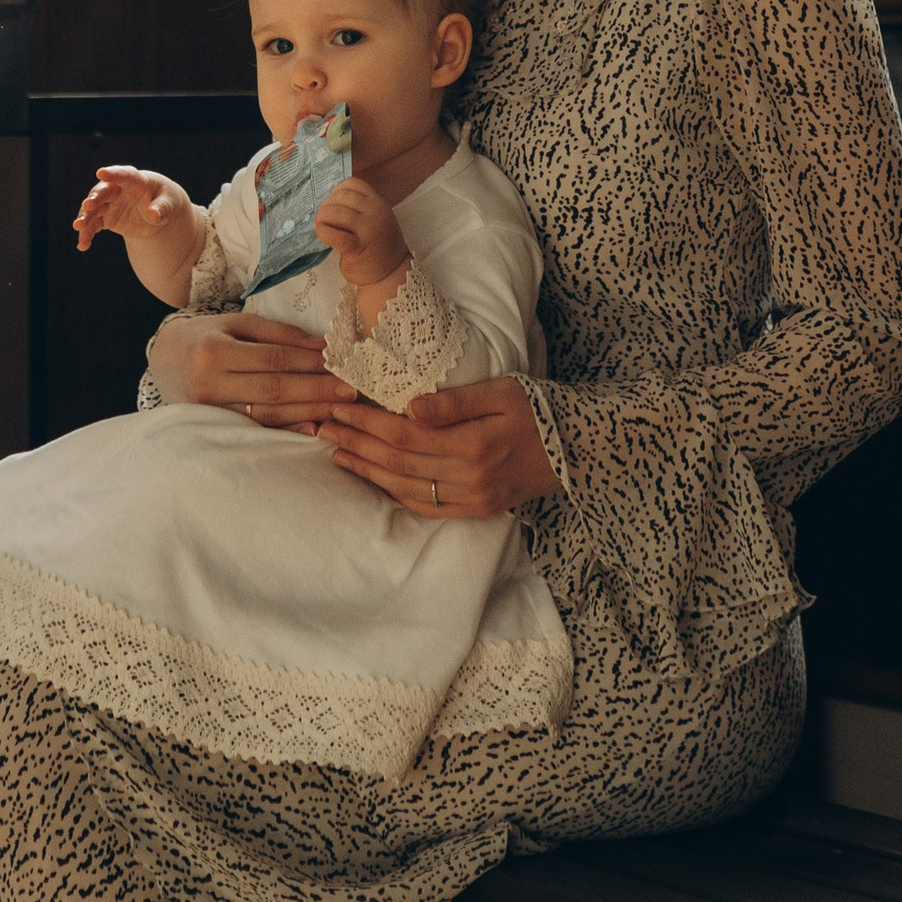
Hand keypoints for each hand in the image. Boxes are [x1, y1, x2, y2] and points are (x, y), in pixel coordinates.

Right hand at [75, 165, 191, 252]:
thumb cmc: (165, 201)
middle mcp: (118, 190)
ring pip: (94, 209)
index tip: (100, 172)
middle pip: (103, 191)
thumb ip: (162, 208)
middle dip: (95, 198)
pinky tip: (83, 245)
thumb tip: (153, 215)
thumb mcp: (169, 204)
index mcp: (136, 180)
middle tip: (88, 205)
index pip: (124, 175)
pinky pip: (94, 225)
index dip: (113, 173)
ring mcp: (110, 204)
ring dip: (85, 217)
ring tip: (79, 228)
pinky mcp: (106, 218)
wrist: (158, 212)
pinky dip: (88, 234)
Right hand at [147, 305, 337, 426]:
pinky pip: (257, 430)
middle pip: (274, 389)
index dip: (309, 363)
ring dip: (308, 412)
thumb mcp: (236, 323)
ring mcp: (211, 411)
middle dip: (316, 391)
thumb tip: (322, 345)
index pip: (273, 358)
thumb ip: (278, 333)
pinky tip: (312, 427)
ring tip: (339, 409)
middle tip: (350, 391)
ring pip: (268, 414)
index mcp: (214, 351)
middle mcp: (210, 384)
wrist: (163, 360)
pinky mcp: (215, 428)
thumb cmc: (206, 336)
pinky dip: (287, 429)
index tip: (340, 365)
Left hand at [313, 178, 408, 295]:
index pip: (353, 184)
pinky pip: (334, 234)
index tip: (332, 204)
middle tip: (324, 218)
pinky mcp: (357, 248)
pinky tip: (323, 236)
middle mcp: (376, 212)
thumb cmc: (378, 248)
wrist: (391, 275)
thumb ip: (359, 209)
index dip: (337, 191)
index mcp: (379, 203)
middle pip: (342, 196)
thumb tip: (330, 202)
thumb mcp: (375, 220)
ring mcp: (368, 229)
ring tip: (322, 226)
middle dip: (327, 205)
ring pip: (336, 212)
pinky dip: (323, 232)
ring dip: (322, 217)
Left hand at [322, 376, 560, 519]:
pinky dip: (395, 493)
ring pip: (407, 488)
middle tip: (321, 428)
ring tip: (337, 452)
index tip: (338, 408)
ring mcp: (474, 499)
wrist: (579, 447)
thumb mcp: (503, 391)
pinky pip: (427, 506)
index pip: (404, 437)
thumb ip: (456, 401)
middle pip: (398, 464)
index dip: (367, 424)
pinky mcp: (478, 509)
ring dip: (367, 471)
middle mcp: (470, 479)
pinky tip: (374, 479)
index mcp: (474, 446)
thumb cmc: (540, 409)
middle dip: (356, 445)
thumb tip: (409, 406)